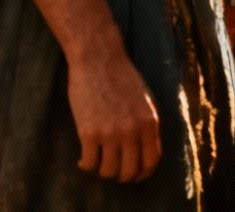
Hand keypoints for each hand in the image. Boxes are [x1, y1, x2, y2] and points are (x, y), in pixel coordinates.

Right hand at [66, 46, 160, 182]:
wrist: (98, 58)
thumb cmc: (121, 76)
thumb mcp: (145, 100)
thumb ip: (146, 124)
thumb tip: (145, 149)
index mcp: (150, 122)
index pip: (151, 161)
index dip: (143, 173)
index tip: (135, 175)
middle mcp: (133, 131)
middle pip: (130, 171)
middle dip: (122, 176)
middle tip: (114, 171)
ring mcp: (110, 133)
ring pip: (109, 171)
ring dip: (103, 170)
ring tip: (98, 161)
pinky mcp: (89, 133)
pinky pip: (89, 163)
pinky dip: (86, 165)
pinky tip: (83, 159)